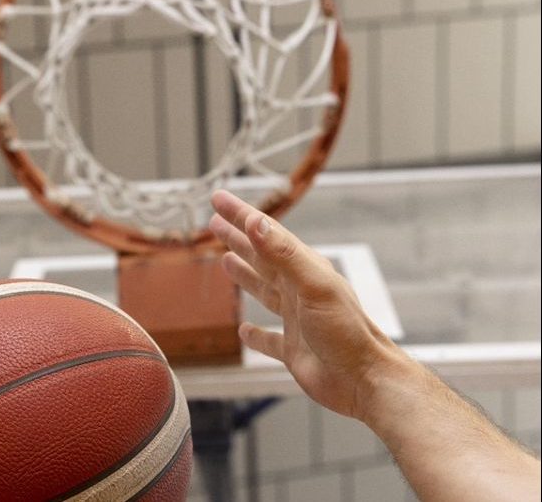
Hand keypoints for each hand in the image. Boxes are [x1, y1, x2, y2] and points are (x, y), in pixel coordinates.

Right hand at [209, 190, 411, 419]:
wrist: (365, 381)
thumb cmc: (346, 333)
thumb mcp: (314, 286)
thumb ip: (284, 253)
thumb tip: (257, 222)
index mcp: (304, 270)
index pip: (265, 234)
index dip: (241, 215)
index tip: (218, 199)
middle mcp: (298, 290)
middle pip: (261, 257)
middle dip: (237, 238)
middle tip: (214, 222)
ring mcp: (295, 319)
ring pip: (263, 290)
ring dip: (244, 274)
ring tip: (225, 260)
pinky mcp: (293, 349)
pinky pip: (268, 338)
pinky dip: (255, 334)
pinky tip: (244, 330)